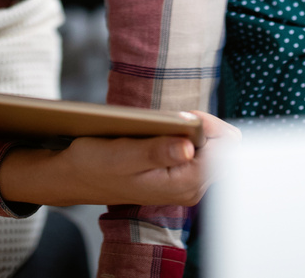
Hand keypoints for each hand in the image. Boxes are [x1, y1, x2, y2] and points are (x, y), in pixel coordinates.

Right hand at [0, 111, 240, 207]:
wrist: (77, 178)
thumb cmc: (96, 164)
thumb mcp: (122, 154)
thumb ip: (158, 152)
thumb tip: (189, 149)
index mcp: (184, 184)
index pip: (226, 150)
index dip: (211, 126)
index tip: (186, 116)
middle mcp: (193, 189)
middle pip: (226, 149)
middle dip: (205, 127)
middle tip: (175, 119)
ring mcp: (188, 184)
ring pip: (214, 149)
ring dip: (195, 131)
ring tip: (166, 127)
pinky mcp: (181, 177)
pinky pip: (200, 151)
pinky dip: (187, 136)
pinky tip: (164, 135)